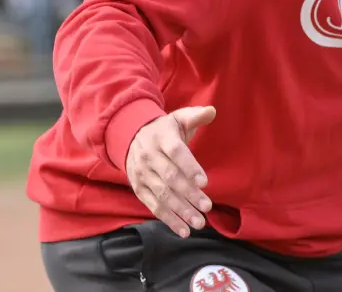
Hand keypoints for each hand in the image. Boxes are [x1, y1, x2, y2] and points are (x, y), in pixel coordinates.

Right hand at [126, 106, 216, 236]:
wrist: (129, 135)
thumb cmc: (164, 130)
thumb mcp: (178, 118)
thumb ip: (195, 116)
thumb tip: (212, 110)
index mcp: (161, 137)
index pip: (176, 153)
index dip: (190, 167)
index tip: (204, 182)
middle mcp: (148, 156)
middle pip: (170, 178)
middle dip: (189, 194)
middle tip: (207, 207)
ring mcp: (141, 174)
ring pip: (161, 195)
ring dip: (180, 211)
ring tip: (199, 222)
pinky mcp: (138, 188)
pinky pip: (152, 206)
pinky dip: (168, 219)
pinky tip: (183, 230)